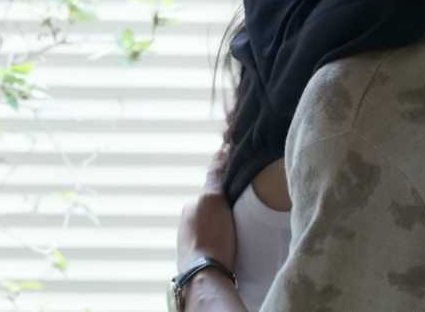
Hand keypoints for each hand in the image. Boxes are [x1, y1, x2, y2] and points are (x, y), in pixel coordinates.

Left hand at [177, 148, 236, 270]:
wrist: (206, 275)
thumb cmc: (210, 236)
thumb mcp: (214, 198)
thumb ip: (216, 176)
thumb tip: (221, 150)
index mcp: (189, 208)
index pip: (210, 193)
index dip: (224, 193)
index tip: (238, 197)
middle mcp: (185, 225)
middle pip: (210, 212)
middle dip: (222, 213)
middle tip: (240, 218)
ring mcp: (189, 244)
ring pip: (210, 229)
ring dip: (220, 230)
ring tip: (236, 235)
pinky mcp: (196, 261)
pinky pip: (210, 246)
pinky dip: (218, 245)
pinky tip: (228, 249)